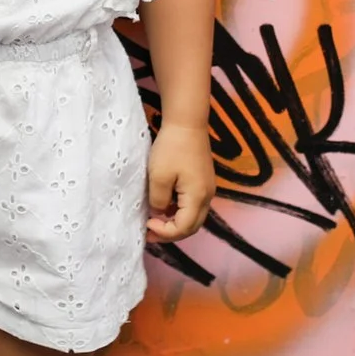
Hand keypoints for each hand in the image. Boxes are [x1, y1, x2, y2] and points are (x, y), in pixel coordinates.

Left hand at [144, 122, 212, 241]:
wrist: (187, 122)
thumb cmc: (171, 148)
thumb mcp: (158, 176)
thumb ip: (158, 201)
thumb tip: (159, 213)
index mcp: (197, 197)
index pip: (183, 228)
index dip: (164, 232)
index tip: (146, 223)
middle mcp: (208, 197)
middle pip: (192, 227)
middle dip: (171, 233)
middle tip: (150, 232)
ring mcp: (208, 188)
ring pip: (194, 217)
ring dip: (176, 223)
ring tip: (156, 221)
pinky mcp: (204, 180)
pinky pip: (194, 205)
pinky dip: (180, 211)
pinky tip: (166, 206)